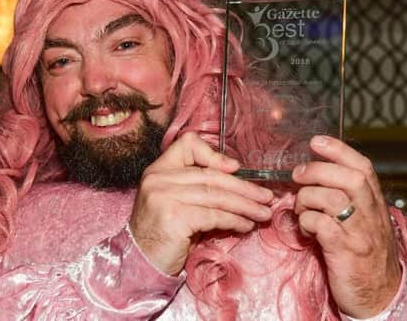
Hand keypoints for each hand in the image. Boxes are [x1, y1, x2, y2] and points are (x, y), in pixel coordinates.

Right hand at [129, 132, 273, 275]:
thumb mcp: (177, 203)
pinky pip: (214, 215)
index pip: (187, 145)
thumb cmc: (164, 234)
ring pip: (216, 195)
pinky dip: (234, 220)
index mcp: (158, 170)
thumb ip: (199, 189)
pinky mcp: (175, 216)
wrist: (140, 262)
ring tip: (263, 213)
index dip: (214, 154)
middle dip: (244, 187)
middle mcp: (159, 178)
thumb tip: (239, 183)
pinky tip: (245, 226)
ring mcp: (165, 196)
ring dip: (245, 205)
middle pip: (211, 175)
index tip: (236, 168)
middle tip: (266, 197)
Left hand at [292, 135, 401, 317]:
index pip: (362, 167)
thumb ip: (346, 199)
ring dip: (306, 199)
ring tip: (301, 210)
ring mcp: (359, 233)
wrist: (379, 296)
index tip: (316, 141)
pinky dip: (305, 222)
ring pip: (332, 198)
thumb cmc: (364, 255)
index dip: (338, 150)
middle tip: (298, 175)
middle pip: (349, 177)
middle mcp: (370, 215)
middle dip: (317, 170)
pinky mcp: (345, 251)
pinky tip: (305, 230)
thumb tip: (315, 174)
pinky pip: (320, 225)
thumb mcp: (362, 221)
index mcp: (374, 204)